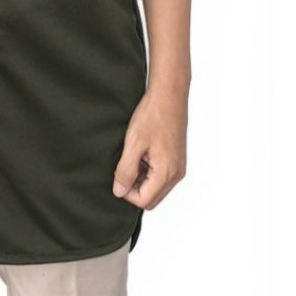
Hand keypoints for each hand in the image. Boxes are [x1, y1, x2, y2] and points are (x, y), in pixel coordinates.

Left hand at [111, 85, 187, 209]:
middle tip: (123, 165)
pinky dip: (148, 170)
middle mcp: (176, 174)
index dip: (126, 192)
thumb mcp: (133, 143)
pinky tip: (141, 151)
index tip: (117, 174)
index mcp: (166, 173)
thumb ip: (126, 170)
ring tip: (133, 155)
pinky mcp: (176, 159)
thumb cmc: (154, 114)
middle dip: (134, 187)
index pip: (144, 201)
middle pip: (151, 197)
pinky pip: (160, 175)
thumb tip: (119, 191)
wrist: (169, 95)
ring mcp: (178, 166)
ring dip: (140, 178)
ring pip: (155, 187)